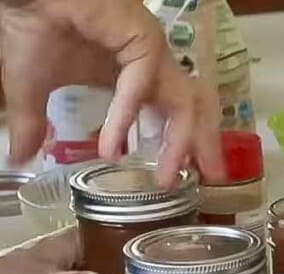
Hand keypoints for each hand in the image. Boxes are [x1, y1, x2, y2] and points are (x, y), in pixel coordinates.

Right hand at [0, 0, 224, 185]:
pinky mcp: (143, 40)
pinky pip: (140, 86)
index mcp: (132, 77)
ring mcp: (151, 53)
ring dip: (180, 141)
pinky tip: (112, 147)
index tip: (176, 174)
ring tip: (170, 176)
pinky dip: (125, 118)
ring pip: (182, 101)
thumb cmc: (32, 32)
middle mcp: (150, 67)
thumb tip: (19, 157)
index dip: (178, 142)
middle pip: (191, 109)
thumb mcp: (32, 90)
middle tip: (210, 178)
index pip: (170, 113)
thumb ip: (33, 125)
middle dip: (202, 144)